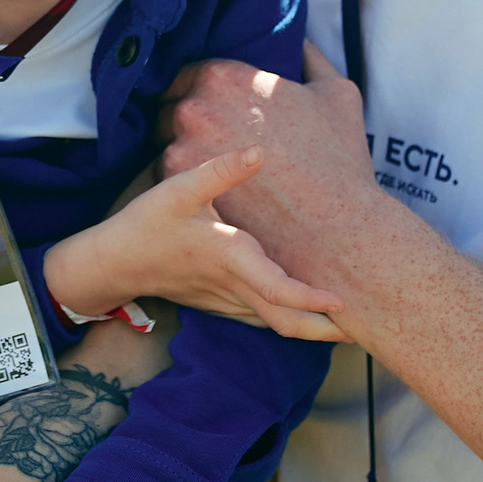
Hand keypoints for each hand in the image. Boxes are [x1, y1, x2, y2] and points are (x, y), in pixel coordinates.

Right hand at [45, 150, 346, 340]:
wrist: (114, 264)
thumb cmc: (146, 225)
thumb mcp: (178, 189)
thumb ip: (220, 170)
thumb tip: (259, 151)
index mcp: (229, 258)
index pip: (277, 290)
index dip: (312, 299)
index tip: (344, 299)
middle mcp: (235, 286)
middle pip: (288, 323)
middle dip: (328, 330)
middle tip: (367, 328)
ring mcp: (229, 301)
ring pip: (279, 326)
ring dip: (314, 329)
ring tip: (353, 323)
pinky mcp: (223, 304)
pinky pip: (265, 320)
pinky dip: (292, 321)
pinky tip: (312, 314)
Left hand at [157, 45, 399, 286]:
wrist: (332, 229)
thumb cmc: (338, 159)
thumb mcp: (336, 93)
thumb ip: (312, 60)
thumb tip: (302, 43)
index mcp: (223, 77)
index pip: (188, 72)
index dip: (198, 88)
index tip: (213, 103)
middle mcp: (193, 107)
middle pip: (171, 106)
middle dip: (187, 118)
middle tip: (212, 135)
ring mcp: (180, 149)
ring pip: (166, 142)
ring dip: (184, 149)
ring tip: (210, 164)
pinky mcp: (179, 190)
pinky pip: (170, 176)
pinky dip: (185, 181)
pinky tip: (208, 190)